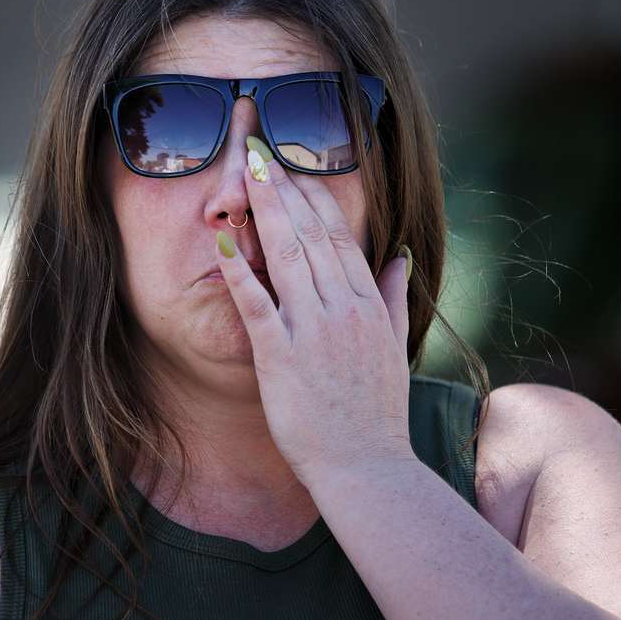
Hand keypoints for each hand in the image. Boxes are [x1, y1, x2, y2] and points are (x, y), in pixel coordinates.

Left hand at [215, 136, 415, 486]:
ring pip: (287, 256)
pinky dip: (239, 273)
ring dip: (266, 211)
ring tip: (246, 174)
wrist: (368, 467)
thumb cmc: (377, 411)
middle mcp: (342, 309)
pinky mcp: (281, 358)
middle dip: (284, 188)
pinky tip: (222, 242)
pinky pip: (257, 306)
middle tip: (260, 152)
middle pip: (311, 234)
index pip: (338, 235)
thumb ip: (393, 296)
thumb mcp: (394, 346)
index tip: (293, 166)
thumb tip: (397, 255)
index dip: (312, 195)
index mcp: (368, 303)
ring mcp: (312, 331)